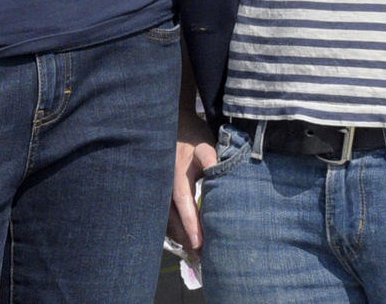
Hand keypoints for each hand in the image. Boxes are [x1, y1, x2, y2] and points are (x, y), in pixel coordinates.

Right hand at [167, 107, 216, 251]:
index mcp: (176, 177)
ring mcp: (161, 191)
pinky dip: (176, 228)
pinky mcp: (162, 194)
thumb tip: (223, 175)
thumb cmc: (192, 138)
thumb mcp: (205, 146)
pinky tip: (186, 239)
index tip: (199, 244)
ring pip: (168, 220)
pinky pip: (166, 216)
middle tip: (201, 257)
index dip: (191, 225)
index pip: (184, 204)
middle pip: (173, 219)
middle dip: (186, 239)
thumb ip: (215, 161)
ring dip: (180, 236)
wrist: (175, 127)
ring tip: (195, 253)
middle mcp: (165, 187)